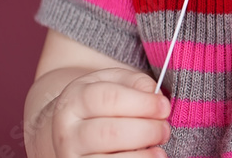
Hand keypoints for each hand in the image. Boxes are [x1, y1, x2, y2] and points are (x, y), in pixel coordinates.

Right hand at [51, 68, 169, 157]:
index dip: (143, 103)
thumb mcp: (115, 81)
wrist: (71, 126)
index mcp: (76, 98)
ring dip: (141, 156)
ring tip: (159, 150)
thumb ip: (137, 83)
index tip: (164, 108)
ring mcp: (69, 154)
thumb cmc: (101, 101)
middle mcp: (67, 129)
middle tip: (164, 130)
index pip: (110, 99)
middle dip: (146, 131)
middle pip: (110, 132)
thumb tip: (155, 96)